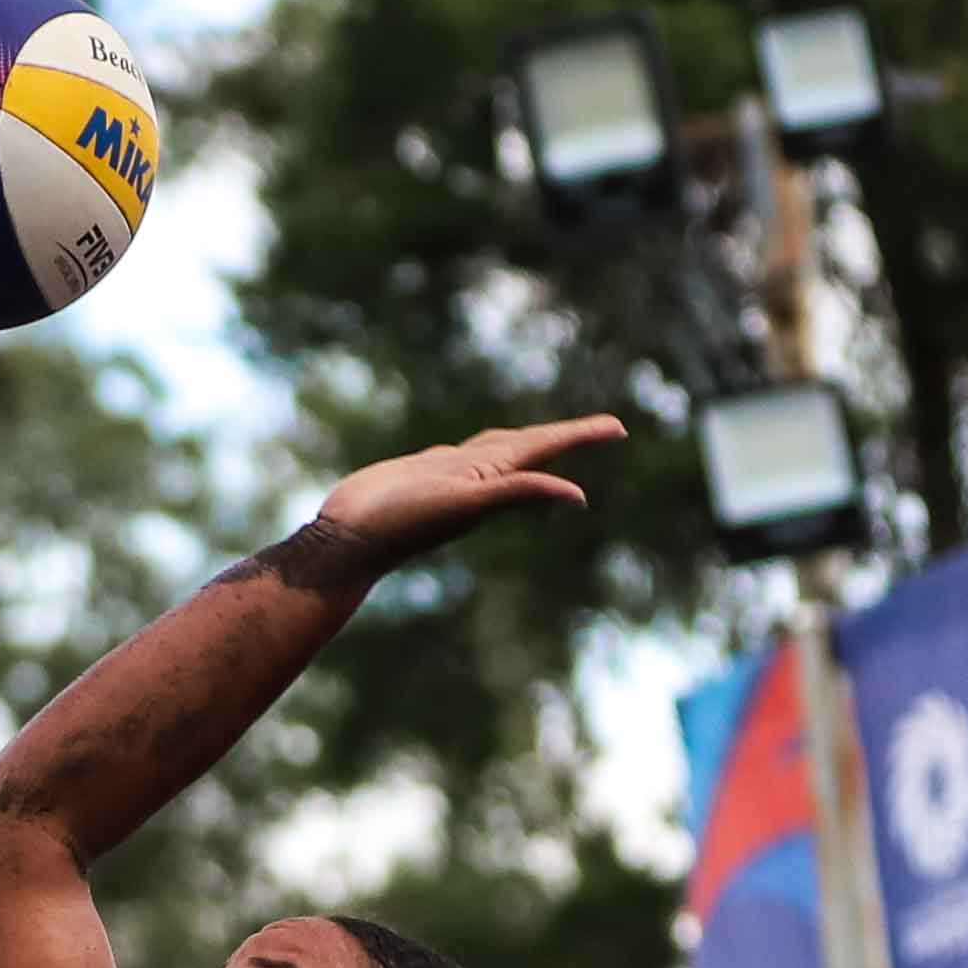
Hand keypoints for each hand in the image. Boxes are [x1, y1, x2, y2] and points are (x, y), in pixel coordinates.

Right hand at [308, 416, 623, 567]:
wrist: (348, 539)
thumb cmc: (401, 524)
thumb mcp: (466, 504)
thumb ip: (520, 492)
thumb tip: (578, 495)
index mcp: (492, 482)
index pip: (545, 448)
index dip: (581, 435)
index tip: (619, 428)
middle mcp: (478, 479)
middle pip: (531, 446)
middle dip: (568, 435)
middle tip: (608, 428)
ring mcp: (453, 478)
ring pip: (501, 450)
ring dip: (532, 441)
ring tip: (557, 435)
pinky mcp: (426, 476)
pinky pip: (467, 458)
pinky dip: (487, 453)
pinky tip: (488, 455)